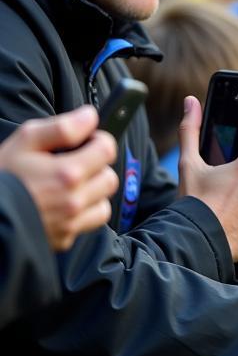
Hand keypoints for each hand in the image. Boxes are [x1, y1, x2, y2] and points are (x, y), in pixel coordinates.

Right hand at [0, 106, 118, 249]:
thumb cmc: (1, 176)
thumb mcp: (24, 141)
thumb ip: (62, 128)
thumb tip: (90, 117)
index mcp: (68, 173)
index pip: (107, 149)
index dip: (98, 140)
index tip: (87, 141)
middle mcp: (74, 200)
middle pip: (109, 177)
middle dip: (96, 168)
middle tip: (74, 164)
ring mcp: (71, 222)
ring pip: (104, 202)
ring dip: (92, 192)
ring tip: (67, 186)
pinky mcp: (64, 239)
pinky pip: (89, 223)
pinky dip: (82, 214)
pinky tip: (62, 206)